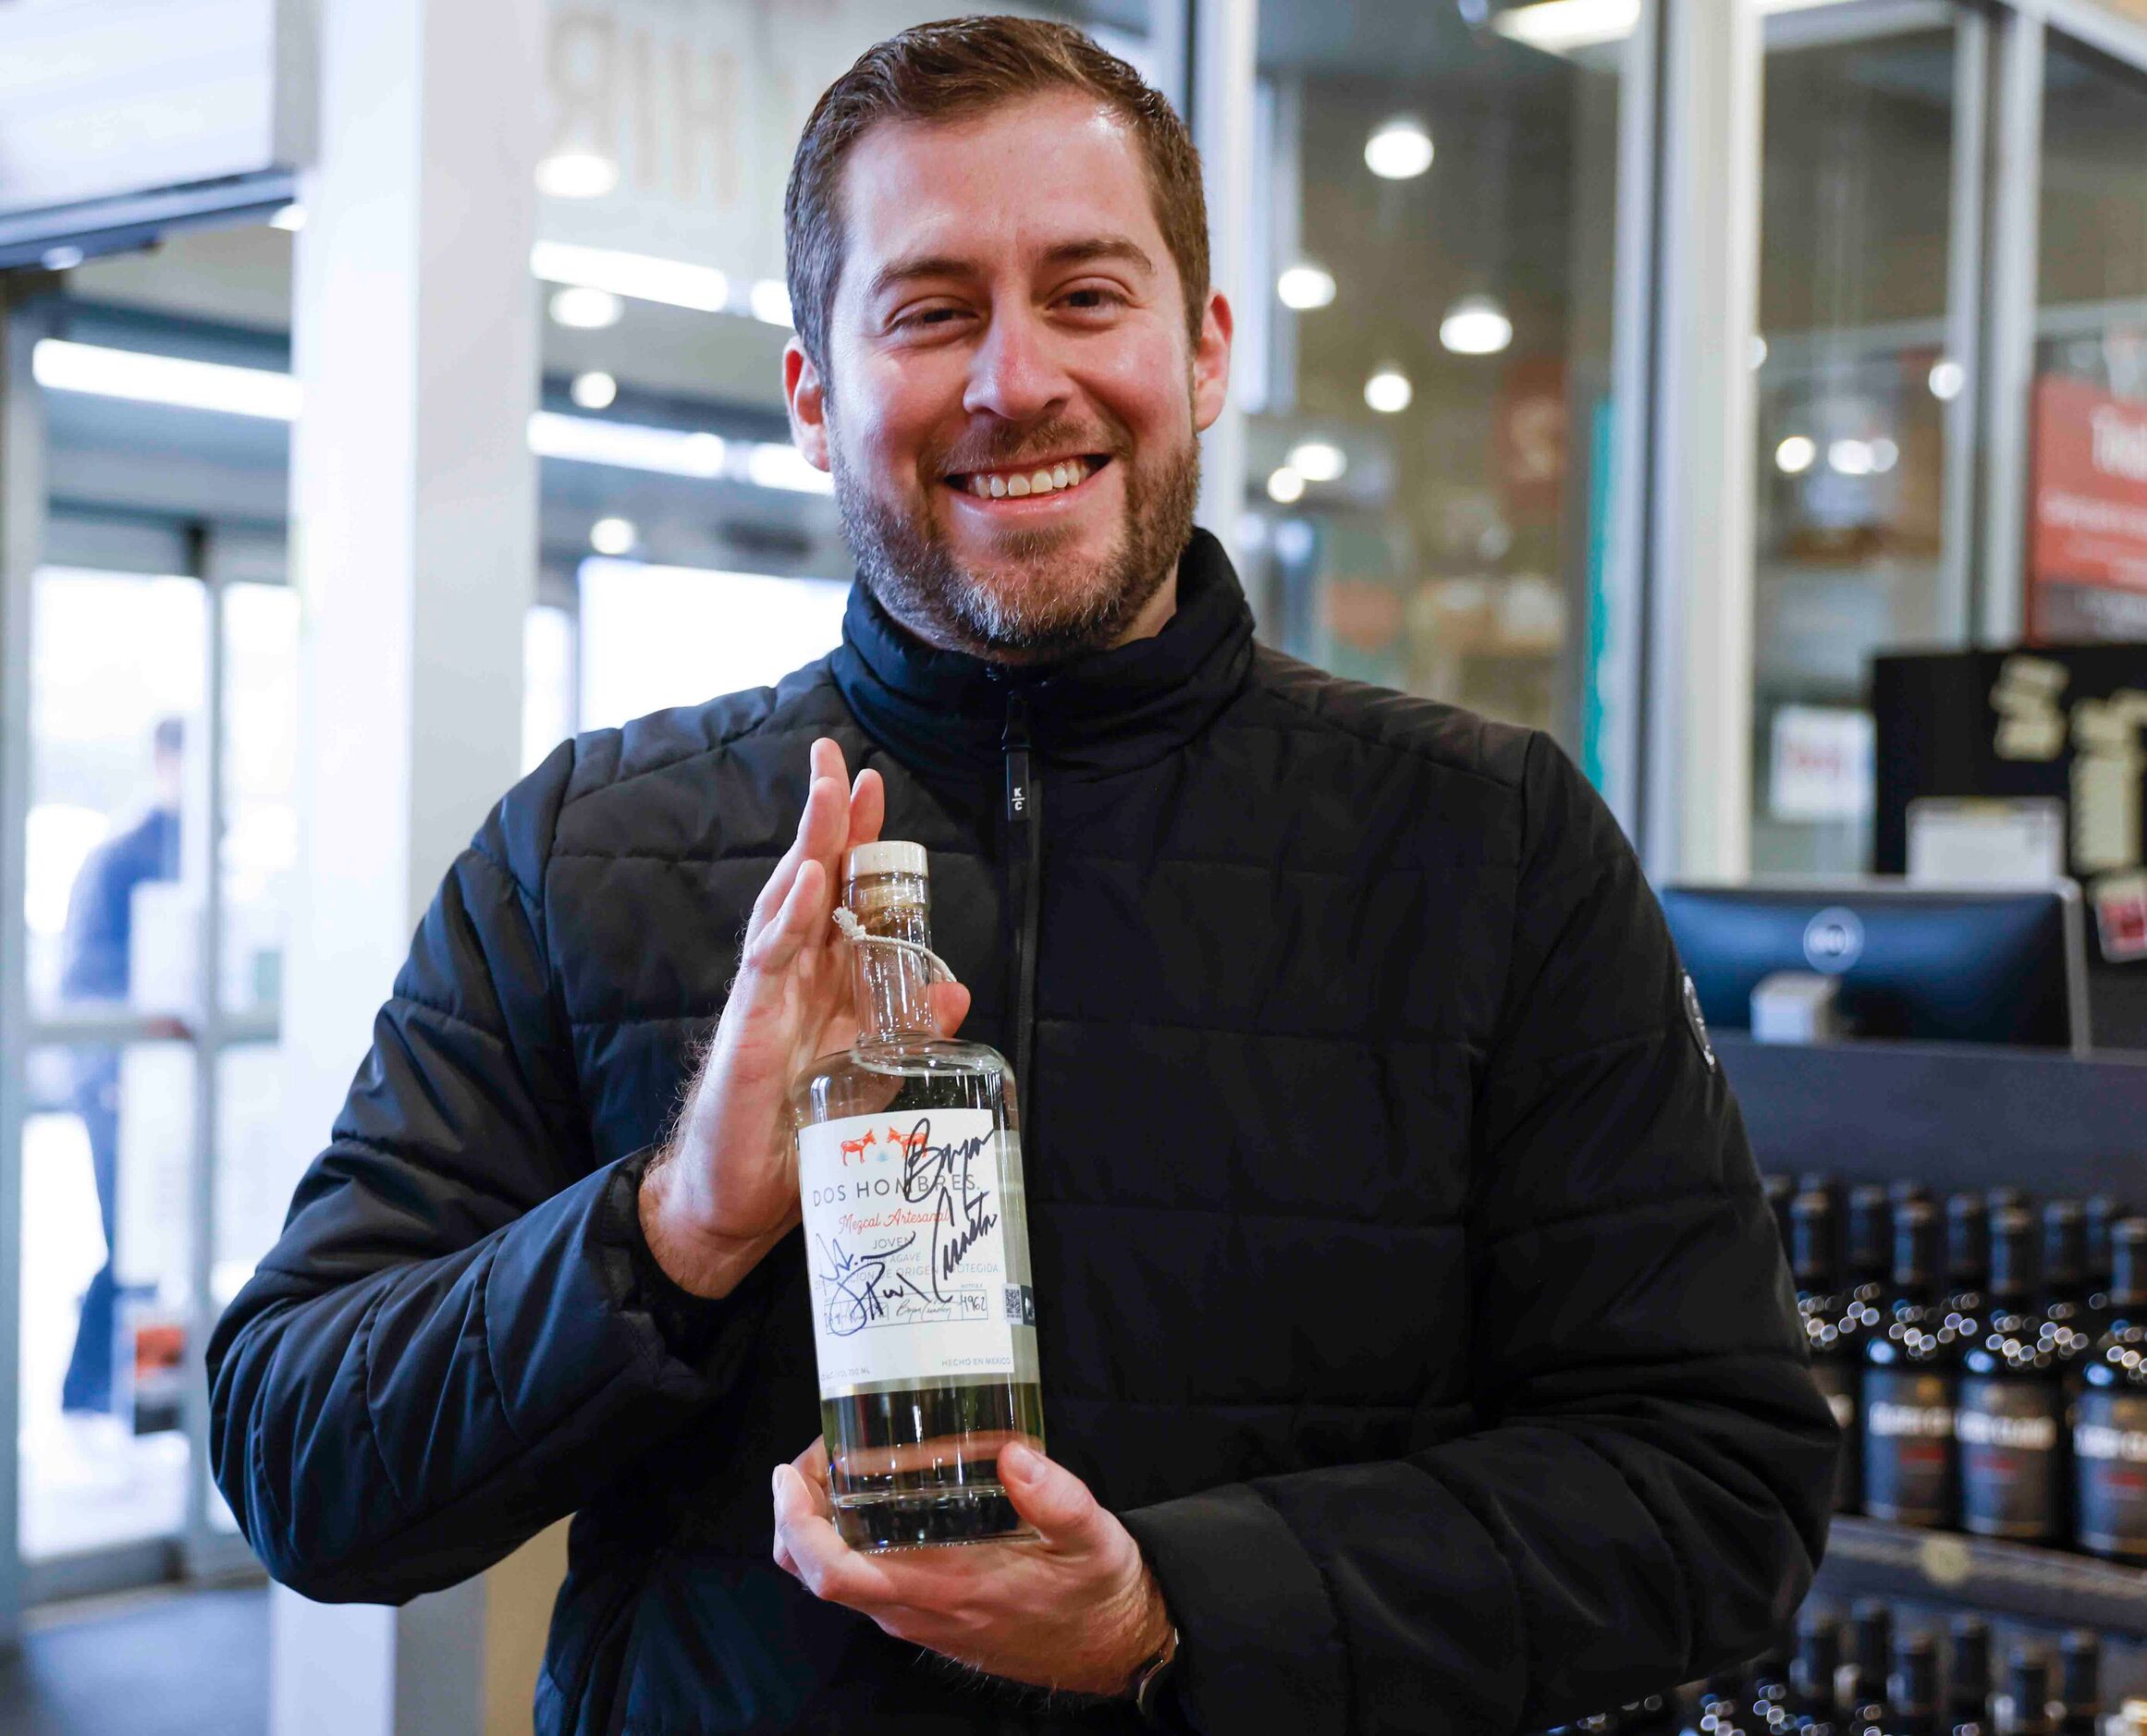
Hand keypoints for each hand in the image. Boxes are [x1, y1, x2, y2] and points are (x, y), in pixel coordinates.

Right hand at [639, 737, 970, 1297]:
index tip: (874, 783)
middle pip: (811, 878)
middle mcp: (791, 973)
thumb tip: (957, 988)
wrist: (740, 1196)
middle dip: (828, 818)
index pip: (843, 893)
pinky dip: (790, 915)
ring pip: (787, 901)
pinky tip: (809, 880)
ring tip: (829, 793)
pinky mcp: (750, 1024)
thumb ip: (910, 1027)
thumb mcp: (874, 1071)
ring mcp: (766, 992)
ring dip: (810, 845)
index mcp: (821, 977)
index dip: (858, 840)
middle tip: (840, 760)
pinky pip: (769, 958)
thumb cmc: (796, 1130)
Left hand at [771, 1436, 1173, 1696]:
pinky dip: (844, 1541)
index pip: (835, 1575)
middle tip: (815, 1454)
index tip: (788, 1477)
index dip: (797, 1526)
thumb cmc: (1097, 1590)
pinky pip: (862, 1581)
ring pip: (836, 1579)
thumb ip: (1056, 1497)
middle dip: (796, 1514)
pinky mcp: (926, 1613)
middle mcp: (917, 1610)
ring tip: (838, 1464)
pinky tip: (870, 1497)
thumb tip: (1015, 1455)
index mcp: (945, 1590)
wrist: (1112, 1643)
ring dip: (817, 1526)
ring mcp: (917, 1616)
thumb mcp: (1092, 1536)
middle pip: (816, 1575)